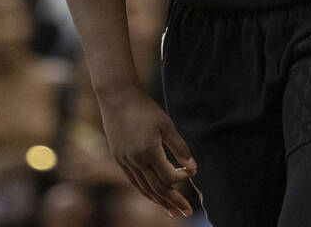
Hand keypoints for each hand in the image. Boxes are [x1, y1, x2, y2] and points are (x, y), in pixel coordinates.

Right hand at [96, 87, 195, 217]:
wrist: (117, 98)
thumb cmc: (145, 108)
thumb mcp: (166, 124)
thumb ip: (179, 147)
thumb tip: (193, 167)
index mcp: (148, 152)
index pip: (168, 176)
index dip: (183, 178)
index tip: (193, 172)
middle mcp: (135, 161)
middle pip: (156, 188)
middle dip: (172, 201)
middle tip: (185, 212)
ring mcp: (125, 161)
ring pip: (143, 188)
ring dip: (159, 200)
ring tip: (171, 210)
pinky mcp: (119, 159)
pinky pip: (134, 181)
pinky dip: (145, 190)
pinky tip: (153, 195)